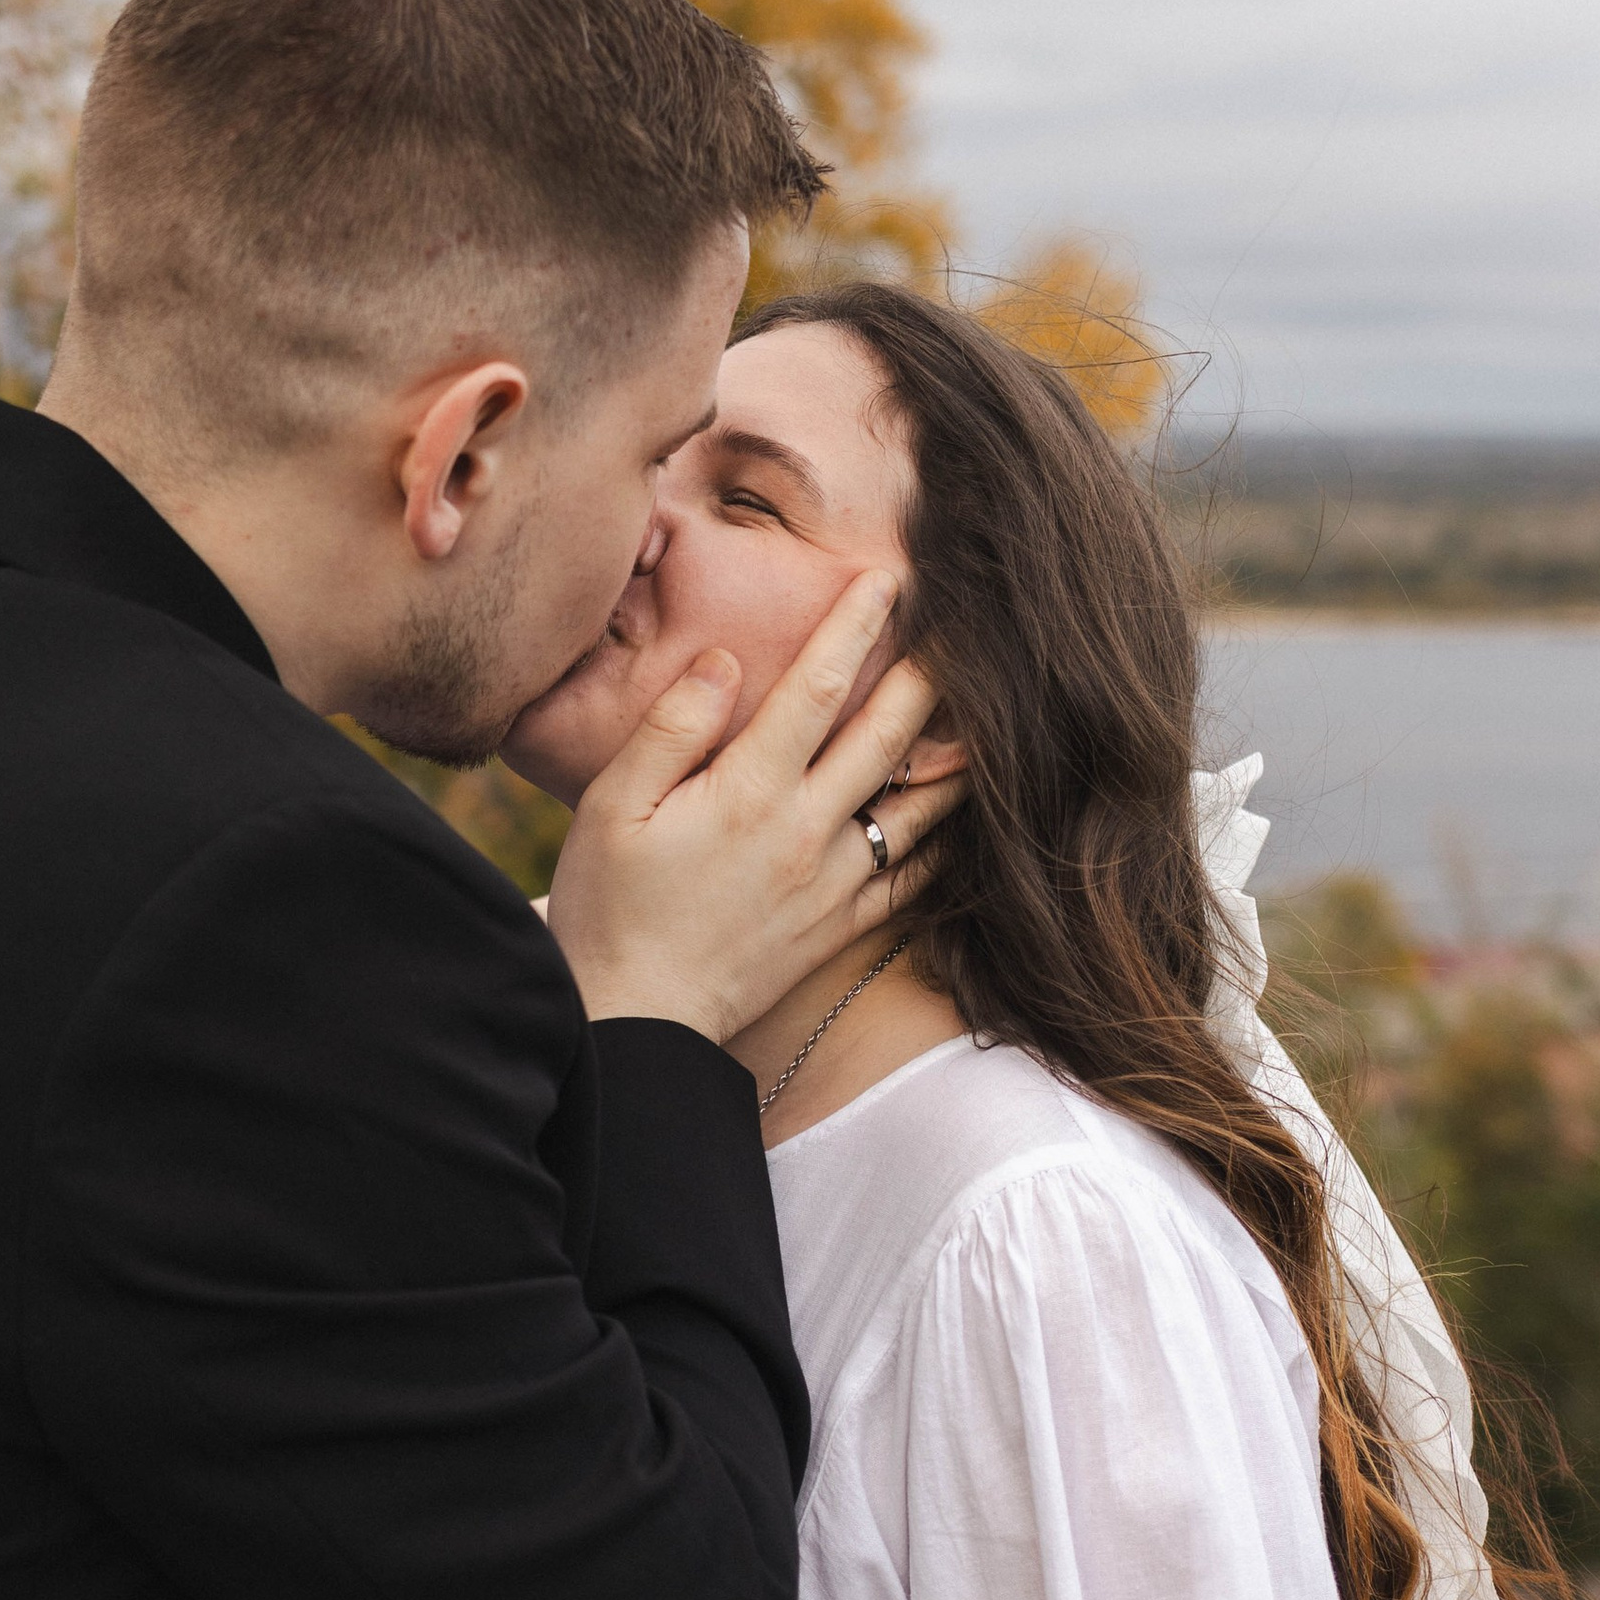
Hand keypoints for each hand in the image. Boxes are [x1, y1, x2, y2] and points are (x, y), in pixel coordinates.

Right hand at [545, 571, 961, 1041]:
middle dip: (928, 674)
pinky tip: (964, 815)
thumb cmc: (608, 906)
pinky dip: (946, 841)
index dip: (854, 626)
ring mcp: (832, 885)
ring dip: (955, 753)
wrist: (635, 1022)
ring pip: (917, 807)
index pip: (816, 688)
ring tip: (991, 711)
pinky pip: (914, 880)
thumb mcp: (611, 806)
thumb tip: (727, 662)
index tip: (887, 577)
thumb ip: (672, 729)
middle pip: (887, 737)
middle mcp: (805, 832)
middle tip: (966, 625)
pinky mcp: (839, 930)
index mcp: (748, 791)